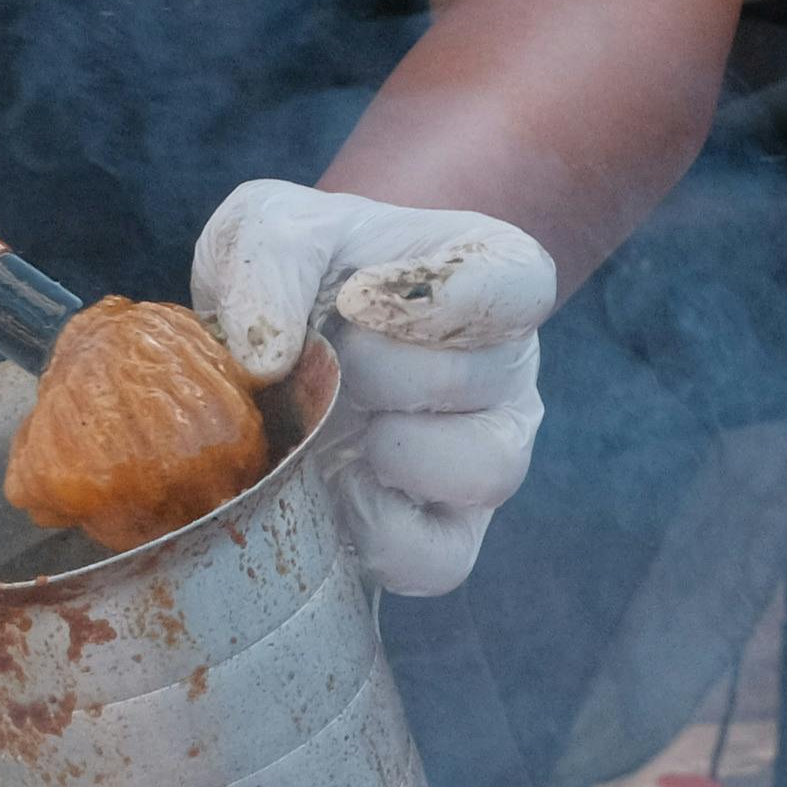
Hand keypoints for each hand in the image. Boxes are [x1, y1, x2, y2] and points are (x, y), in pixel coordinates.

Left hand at [192, 179, 558, 597]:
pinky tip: (335, 492)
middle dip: (375, 369)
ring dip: (392, 449)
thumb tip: (267, 358)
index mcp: (489, 277)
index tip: (361, 296)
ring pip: (485, 469)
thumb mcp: (269, 229)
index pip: (519, 284)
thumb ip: (271, 259)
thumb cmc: (295, 282)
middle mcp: (507, 369)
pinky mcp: (451, 535)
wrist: (276, 357)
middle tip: (326, 361)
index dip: (447, 296)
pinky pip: (441, 557)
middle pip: (477, 376)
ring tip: (339, 429)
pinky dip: (378, 531)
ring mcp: (488, 456)